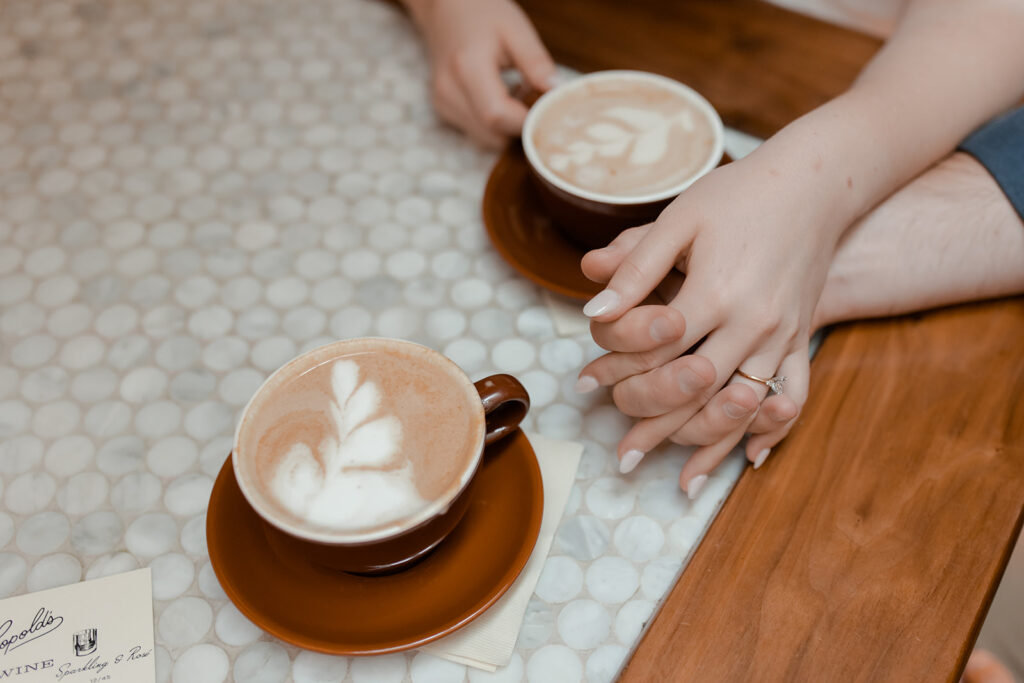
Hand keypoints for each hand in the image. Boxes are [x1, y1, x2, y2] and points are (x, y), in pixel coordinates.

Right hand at [407, 0, 555, 147]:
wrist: (445, 8)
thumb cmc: (482, 13)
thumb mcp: (516, 29)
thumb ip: (536, 63)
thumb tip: (558, 94)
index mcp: (467, 68)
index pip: (498, 115)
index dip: (526, 121)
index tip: (548, 112)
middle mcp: (448, 91)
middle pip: (491, 135)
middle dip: (519, 128)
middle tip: (536, 104)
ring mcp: (443, 103)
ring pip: (484, 140)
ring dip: (507, 129)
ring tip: (517, 96)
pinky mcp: (443, 110)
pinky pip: (476, 133)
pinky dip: (493, 125)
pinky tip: (501, 98)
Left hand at [577, 156, 841, 493]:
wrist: (816, 183)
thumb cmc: (738, 195)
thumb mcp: (680, 219)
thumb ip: (637, 266)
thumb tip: (594, 312)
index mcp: (715, 291)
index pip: (657, 349)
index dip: (618, 371)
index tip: (587, 389)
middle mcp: (753, 322)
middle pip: (697, 390)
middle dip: (657, 425)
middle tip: (624, 454)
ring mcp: (783, 334)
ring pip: (743, 405)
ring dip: (708, 445)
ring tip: (678, 481)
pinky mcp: (804, 337)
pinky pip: (792, 394)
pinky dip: (771, 431)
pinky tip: (751, 459)